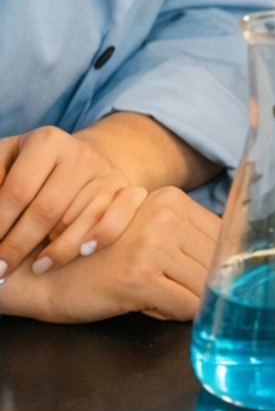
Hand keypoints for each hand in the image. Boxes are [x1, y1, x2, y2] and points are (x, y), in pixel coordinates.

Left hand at [0, 126, 149, 286]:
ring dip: (58, 249)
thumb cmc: (33, 169)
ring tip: (36, 267)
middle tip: (2, 269)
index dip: (0, 222)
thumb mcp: (8, 163)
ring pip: (81, 218)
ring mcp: (106, 173)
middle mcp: (79, 155)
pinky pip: (116, 219)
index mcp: (45, 142)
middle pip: (47, 209)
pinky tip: (82, 253)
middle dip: (19, 245)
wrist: (82, 159)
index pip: (18, 190)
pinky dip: (100, 238)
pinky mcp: (126, 190)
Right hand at [0, 187, 216, 322]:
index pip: (223, 235)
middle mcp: (166, 214)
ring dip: (186, 300)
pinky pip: (187, 306)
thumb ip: (184, 238)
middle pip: (219, 261)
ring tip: (151, 295)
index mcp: (171, 199)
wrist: (40, 275)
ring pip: (207, 285)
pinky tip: (147, 305)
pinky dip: (176, 315)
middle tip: (166, 289)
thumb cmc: (95, 261)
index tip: (192, 276)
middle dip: (200, 285)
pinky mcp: (140, 276)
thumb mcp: (145, 234)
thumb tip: (233, 261)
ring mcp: (153, 244)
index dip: (211, 264)